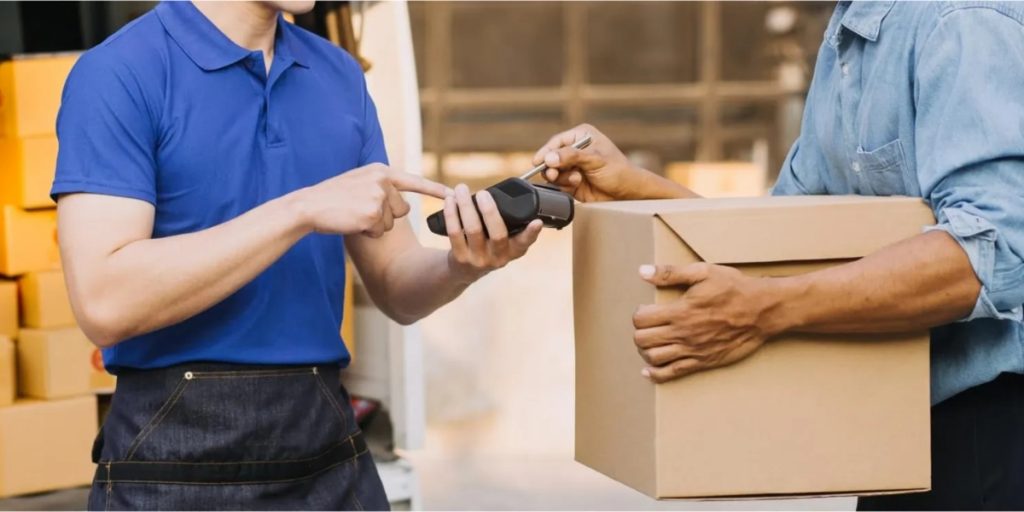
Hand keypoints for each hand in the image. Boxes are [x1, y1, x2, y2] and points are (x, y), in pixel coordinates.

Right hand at [295, 163, 449, 237]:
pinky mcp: (372, 213)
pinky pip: (379, 231)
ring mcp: (377, 196)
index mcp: (380, 170)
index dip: (435, 189)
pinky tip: (351, 222)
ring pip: (390, 223)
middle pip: (401, 210)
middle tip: (359, 211)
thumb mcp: (359, 183)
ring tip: (353, 214)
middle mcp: (382, 180)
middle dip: (384, 217)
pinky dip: (366, 232)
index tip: (455, 194)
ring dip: (374, 225)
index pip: (414, 181)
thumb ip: (381, 189)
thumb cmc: (332, 198)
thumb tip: (405, 208)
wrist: (308, 206)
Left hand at [443, 183, 542, 280]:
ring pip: (474, 229)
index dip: (531, 233)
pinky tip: (450, 200)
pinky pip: (455, 232)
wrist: (463, 271)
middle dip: (490, 210)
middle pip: (497, 234)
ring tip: (461, 189)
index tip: (537, 221)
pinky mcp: (460, 259)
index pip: (524, 242)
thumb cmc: (486, 245)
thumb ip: (504, 222)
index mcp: (513, 251)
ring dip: (466, 205)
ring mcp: (479, 260)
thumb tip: (496, 192)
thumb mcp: (500, 241)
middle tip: (483, 193)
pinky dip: (451, 213)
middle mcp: (498, 258)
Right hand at [532, 123, 656, 201]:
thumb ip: (572, 157)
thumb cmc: (618, 171)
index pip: (557, 142)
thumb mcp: (595, 160)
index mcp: (581, 136)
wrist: (627, 193)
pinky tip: (576, 185)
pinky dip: (563, 186)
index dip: (545, 151)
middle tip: (554, 175)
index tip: (538, 161)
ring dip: (561, 177)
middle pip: (551, 157)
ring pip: (553, 172)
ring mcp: (573, 166)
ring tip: (576, 180)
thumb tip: (549, 157)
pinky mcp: (572, 182)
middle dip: (552, 167)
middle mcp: (575, 150)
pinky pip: (558, 184)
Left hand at [632, 263, 784, 382]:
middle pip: (642, 340)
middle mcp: (682, 333)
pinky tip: (649, 370)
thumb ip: (671, 273)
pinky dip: (656, 374)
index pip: (641, 319)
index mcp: (680, 311)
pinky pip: (672, 373)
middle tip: (647, 326)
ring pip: (653, 358)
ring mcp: (692, 350)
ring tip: (650, 342)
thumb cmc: (734, 289)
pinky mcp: (702, 362)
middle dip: (639, 332)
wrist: (762, 311)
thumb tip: (642, 272)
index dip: (638, 314)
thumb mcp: (703, 272)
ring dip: (645, 351)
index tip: (645, 309)